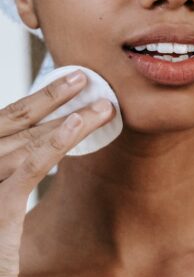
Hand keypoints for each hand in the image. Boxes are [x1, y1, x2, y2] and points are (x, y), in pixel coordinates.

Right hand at [0, 70, 114, 276]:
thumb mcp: (2, 199)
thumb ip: (16, 171)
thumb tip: (44, 147)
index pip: (9, 120)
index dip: (38, 100)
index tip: (67, 86)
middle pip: (16, 119)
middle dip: (52, 96)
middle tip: (83, 76)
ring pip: (28, 137)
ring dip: (67, 117)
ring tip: (101, 102)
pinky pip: (29, 166)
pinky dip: (55, 142)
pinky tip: (79, 124)